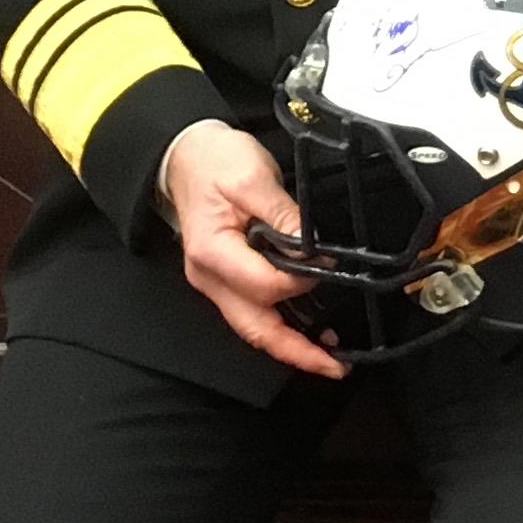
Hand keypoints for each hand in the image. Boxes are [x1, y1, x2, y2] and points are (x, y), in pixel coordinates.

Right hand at [162, 118, 343, 381]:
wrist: (186, 156)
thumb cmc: (215, 162)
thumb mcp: (252, 178)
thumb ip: (284, 215)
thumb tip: (314, 250)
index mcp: (213, 253)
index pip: (264, 285)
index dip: (302, 281)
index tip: (330, 265)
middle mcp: (210, 278)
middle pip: (255, 328)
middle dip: (297, 351)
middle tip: (337, 366)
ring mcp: (216, 283)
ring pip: (255, 327)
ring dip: (291, 346)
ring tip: (330, 357)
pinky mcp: (228, 279)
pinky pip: (255, 313)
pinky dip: (282, 327)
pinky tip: (309, 331)